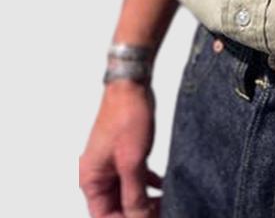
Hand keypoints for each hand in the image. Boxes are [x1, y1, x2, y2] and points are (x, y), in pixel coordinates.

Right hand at [79, 80, 161, 217]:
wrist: (132, 85)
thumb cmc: (126, 117)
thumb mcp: (132, 162)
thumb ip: (134, 194)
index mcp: (91, 180)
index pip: (105, 216)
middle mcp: (97, 174)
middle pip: (116, 206)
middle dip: (139, 212)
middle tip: (163, 212)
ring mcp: (110, 164)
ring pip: (127, 192)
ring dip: (145, 200)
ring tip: (167, 203)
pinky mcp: (124, 154)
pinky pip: (134, 177)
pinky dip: (147, 184)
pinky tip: (163, 187)